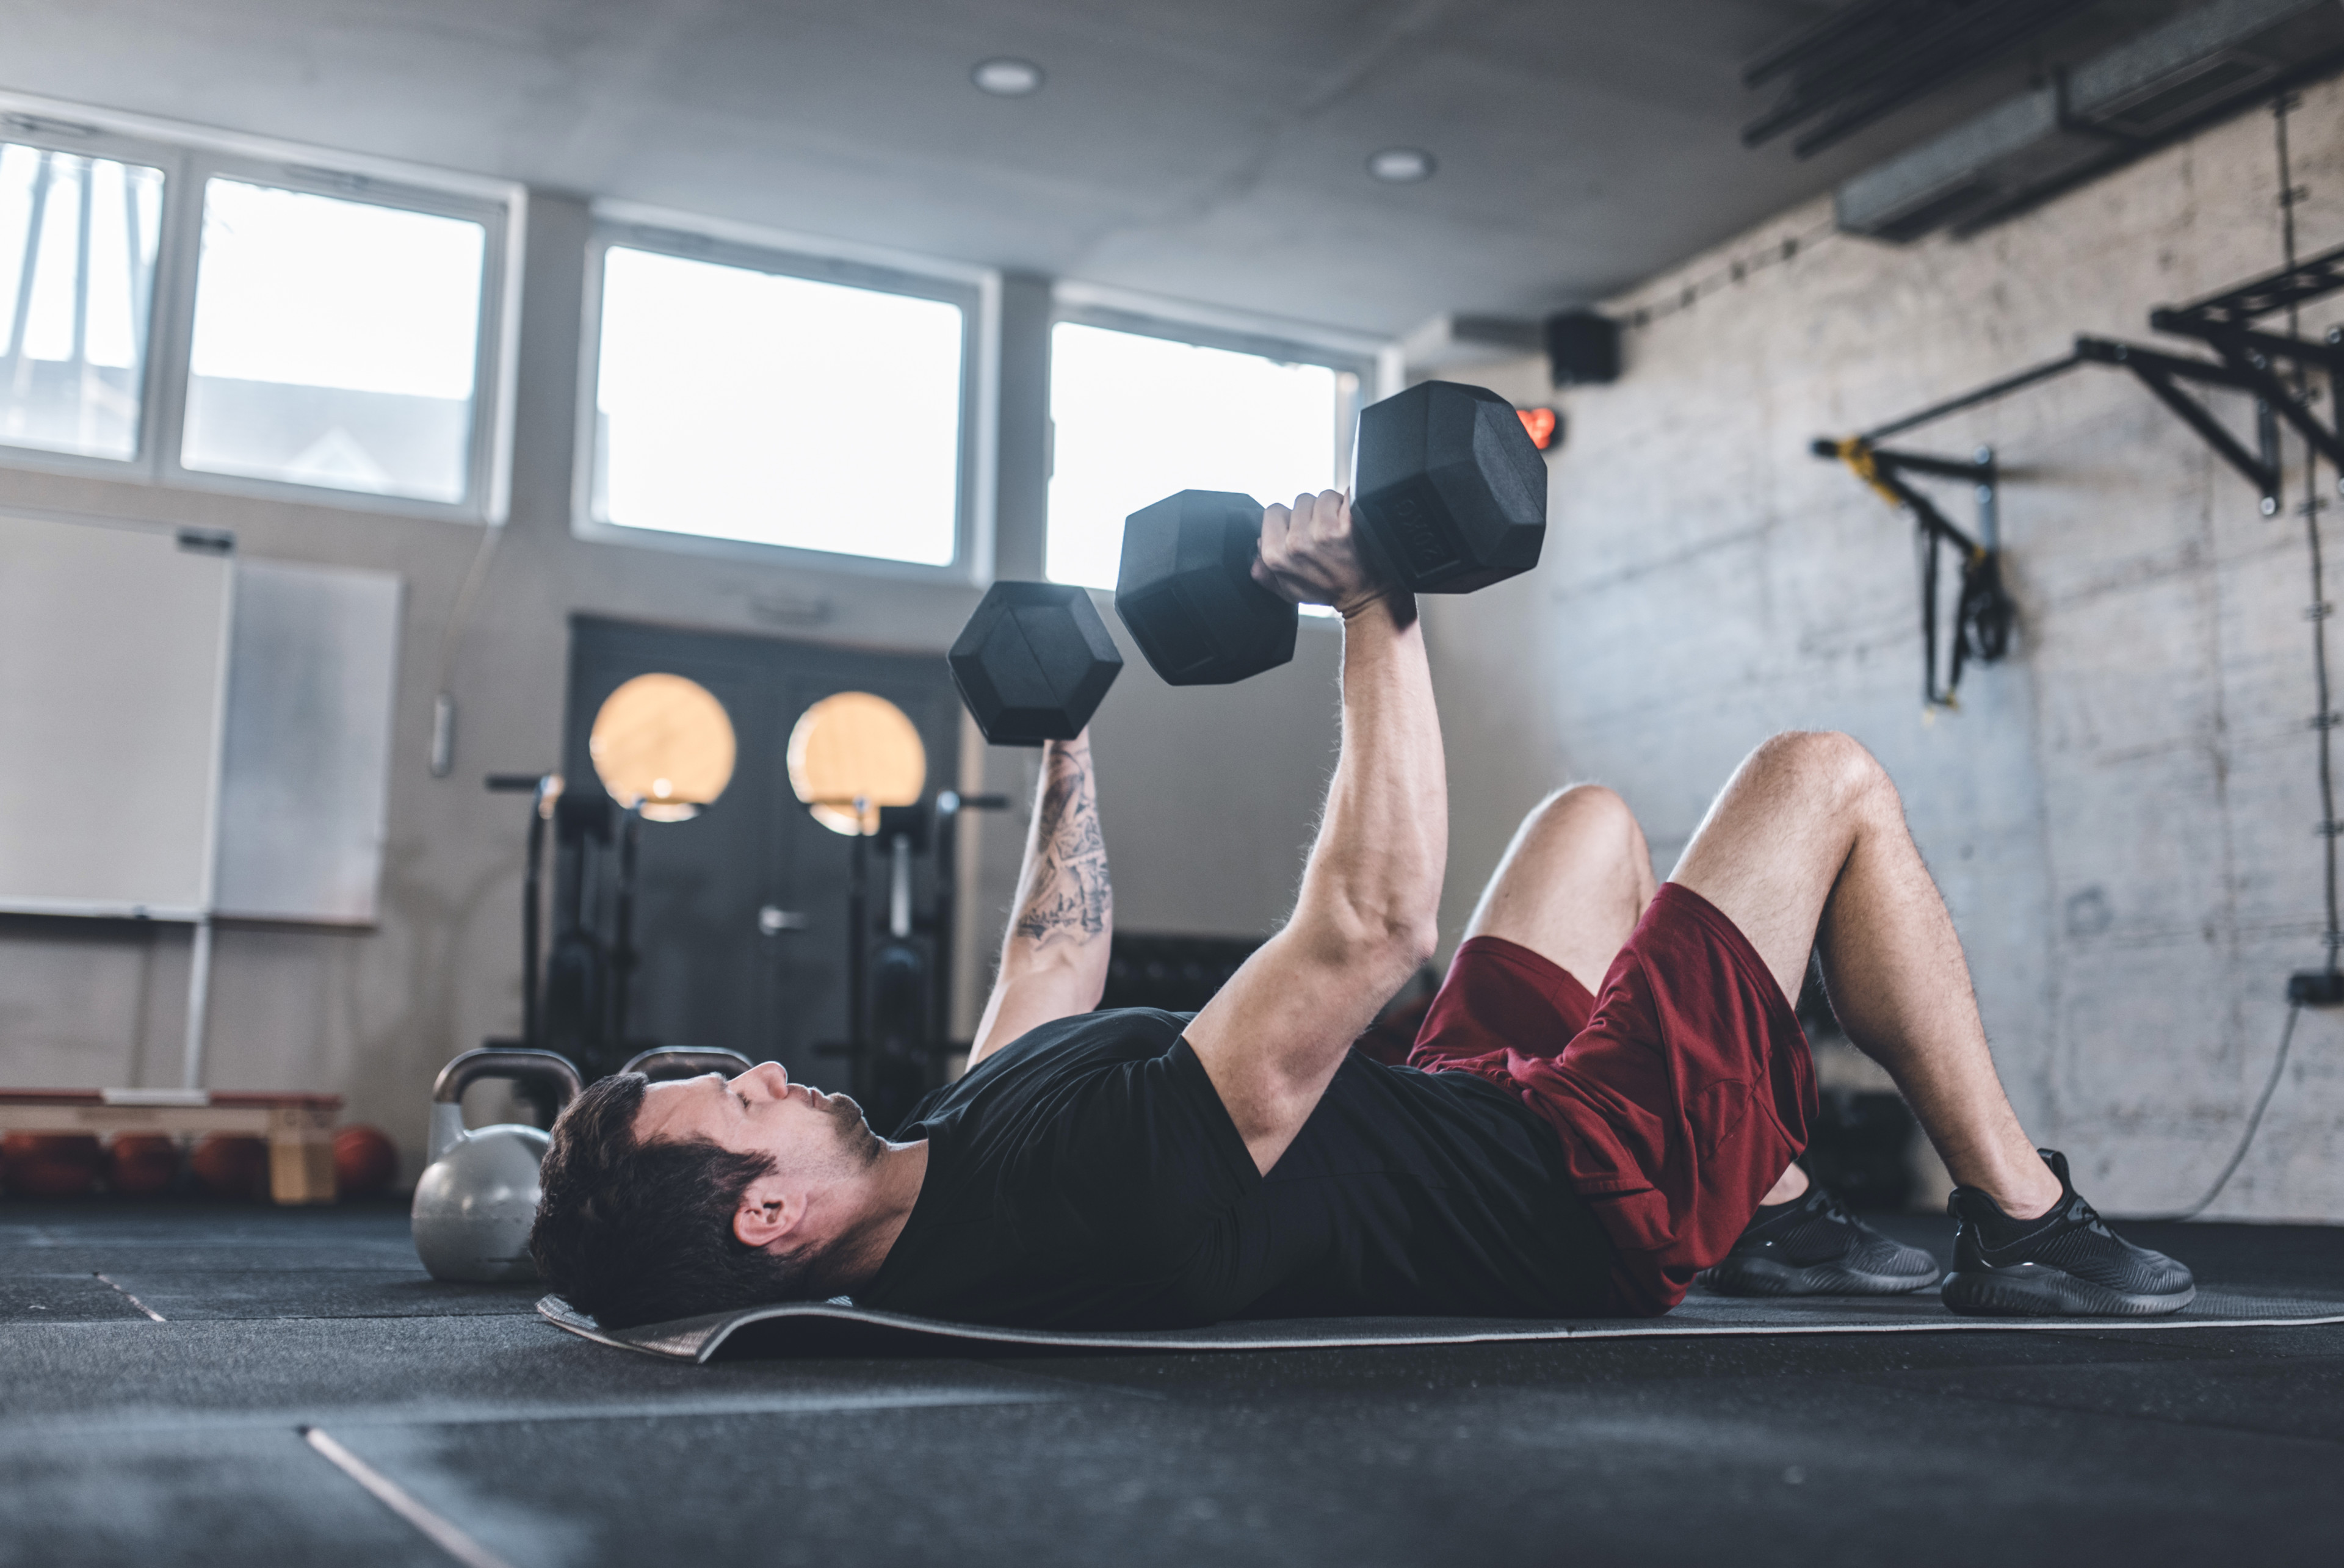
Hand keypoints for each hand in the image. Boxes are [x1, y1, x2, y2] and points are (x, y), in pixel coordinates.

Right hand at [1252, 490, 1382, 617]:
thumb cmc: (1326, 590)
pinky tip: (1349, 521)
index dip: (1288, 519)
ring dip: (1330, 508)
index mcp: (1276, 555)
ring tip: (1337, 529)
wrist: (1362, 595)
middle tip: (1322, 534)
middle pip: (1299, 501)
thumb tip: (1257, 546)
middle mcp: (1297, 543)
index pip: (1273, 511)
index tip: (1302, 531)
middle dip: (1311, 513)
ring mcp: (1323, 532)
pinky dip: (1348, 503)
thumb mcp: (1286, 589)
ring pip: (1321, 497)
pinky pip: (1344, 495)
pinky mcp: (1348, 524)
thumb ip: (1264, 569)